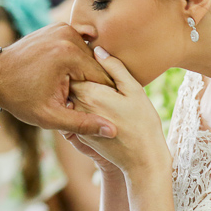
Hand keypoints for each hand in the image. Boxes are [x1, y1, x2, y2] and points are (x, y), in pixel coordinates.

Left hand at [0, 23, 116, 137]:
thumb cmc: (20, 99)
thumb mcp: (50, 117)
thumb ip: (83, 124)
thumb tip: (113, 130)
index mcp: (69, 55)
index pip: (102, 78)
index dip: (99, 97)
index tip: (91, 108)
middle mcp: (68, 35)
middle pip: (96, 65)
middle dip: (89, 84)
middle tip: (74, 99)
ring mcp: (62, 28)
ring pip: (88, 55)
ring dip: (83, 71)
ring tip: (67, 87)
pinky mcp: (57, 27)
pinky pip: (79, 43)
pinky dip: (78, 56)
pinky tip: (69, 71)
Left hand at [69, 48, 170, 178]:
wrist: (141, 161)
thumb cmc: (143, 124)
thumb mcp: (134, 91)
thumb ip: (115, 68)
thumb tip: (98, 49)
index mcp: (89, 93)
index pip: (75, 66)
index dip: (80, 59)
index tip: (86, 54)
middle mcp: (77, 107)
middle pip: (68, 81)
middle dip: (72, 72)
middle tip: (84, 65)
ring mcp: (74, 122)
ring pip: (68, 97)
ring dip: (73, 88)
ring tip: (94, 88)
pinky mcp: (76, 135)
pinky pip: (71, 113)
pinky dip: (76, 105)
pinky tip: (96, 105)